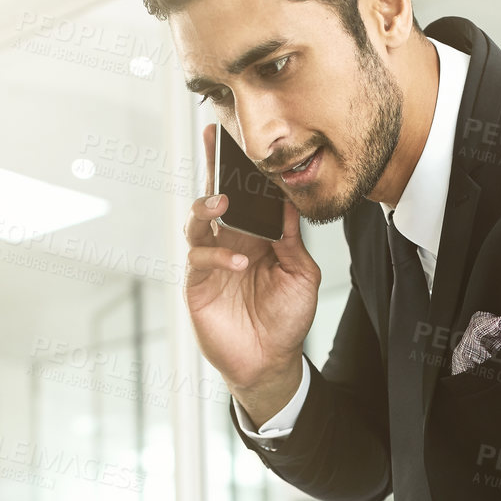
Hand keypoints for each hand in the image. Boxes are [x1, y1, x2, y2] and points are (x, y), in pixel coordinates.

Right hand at [183, 122, 321, 395]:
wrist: (271, 361)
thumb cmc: (287, 319)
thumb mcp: (302, 276)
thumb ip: (292, 240)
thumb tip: (287, 203)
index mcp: (256, 236)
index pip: (246, 196)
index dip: (241, 169)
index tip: (239, 139)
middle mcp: (230, 243)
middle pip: (216, 196)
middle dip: (213, 167)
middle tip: (213, 141)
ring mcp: (211, 262)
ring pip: (198, 222)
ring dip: (208, 207)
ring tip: (223, 204)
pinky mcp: (198, 284)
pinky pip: (199, 258)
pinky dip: (218, 256)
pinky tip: (238, 263)